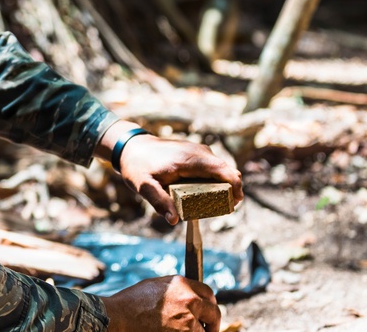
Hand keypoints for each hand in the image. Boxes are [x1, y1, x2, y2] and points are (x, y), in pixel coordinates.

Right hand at [101, 275, 220, 331]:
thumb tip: (187, 294)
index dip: (209, 303)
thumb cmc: (130, 302)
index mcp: (182, 285)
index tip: (207, 312)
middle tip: (208, 329)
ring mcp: (188, 321)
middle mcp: (189, 300)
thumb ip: (175, 289)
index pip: (208, 293)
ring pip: (204, 331)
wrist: (118, 317)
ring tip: (182, 331)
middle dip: (212, 322)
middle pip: (214, 312)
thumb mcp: (154, 285)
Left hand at [105, 123, 241, 224]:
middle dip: (231, 190)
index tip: (235, 203)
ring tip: (213, 203)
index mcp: (189, 159)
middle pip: (226, 170)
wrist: (131, 146)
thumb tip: (174, 220)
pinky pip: (213, 166)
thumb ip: (160, 202)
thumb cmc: (137, 166)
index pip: (223, 170)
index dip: (236, 186)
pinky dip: (215, 179)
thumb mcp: (145, 187)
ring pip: (221, 168)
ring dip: (223, 185)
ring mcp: (198, 150)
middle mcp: (198, 152)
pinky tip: (205, 193)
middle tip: (223, 209)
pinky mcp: (196, 152)